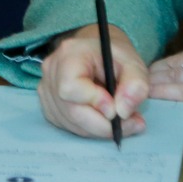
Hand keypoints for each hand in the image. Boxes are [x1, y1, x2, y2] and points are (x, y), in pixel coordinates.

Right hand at [38, 24, 151, 139]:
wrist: (97, 53)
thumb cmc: (114, 56)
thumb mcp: (133, 63)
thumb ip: (135, 84)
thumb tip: (123, 112)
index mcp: (69, 55)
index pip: (70, 87)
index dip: (94, 102)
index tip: (117, 109)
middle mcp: (51, 72)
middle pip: (72, 111)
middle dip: (105, 125)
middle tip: (133, 124)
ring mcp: (46, 90)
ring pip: (72, 123)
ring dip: (101, 129)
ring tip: (124, 120)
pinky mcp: (49, 106)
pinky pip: (69, 126)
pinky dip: (91, 128)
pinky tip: (104, 117)